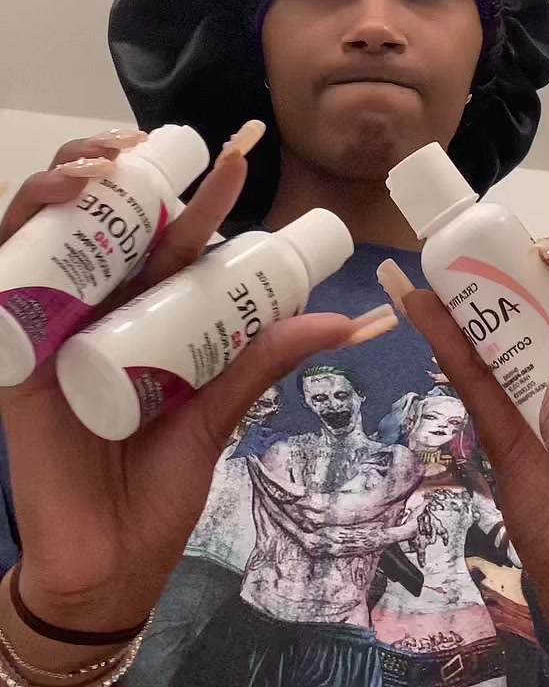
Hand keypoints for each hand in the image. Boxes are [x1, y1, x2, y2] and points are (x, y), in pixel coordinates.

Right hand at [0, 133, 352, 644]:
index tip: (244, 153)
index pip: (177, 236)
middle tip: (155, 145)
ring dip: (71, 178)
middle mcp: (103, 306)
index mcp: (153, 313)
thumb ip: (268, 358)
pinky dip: (21, 227)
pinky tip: (51, 204)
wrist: (108, 561)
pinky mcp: (17, 350)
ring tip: (106, 164)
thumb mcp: (220, 410)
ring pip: (53, 227)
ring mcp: (56, 322)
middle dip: (125, 163)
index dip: (206, 193)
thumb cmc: (160, 486)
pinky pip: (5, 273)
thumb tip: (354, 321)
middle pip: (108, 216)